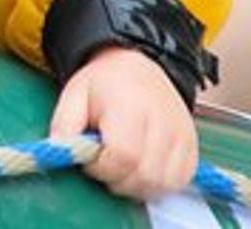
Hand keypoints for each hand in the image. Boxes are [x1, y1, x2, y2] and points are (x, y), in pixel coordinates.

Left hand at [49, 47, 198, 202]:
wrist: (137, 66)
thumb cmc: (104, 83)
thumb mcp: (74, 94)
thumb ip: (63, 125)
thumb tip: (59, 152)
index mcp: (131, 106)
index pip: (123, 157)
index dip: (101, 167)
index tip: (90, 156)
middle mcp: (162, 122)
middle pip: (144, 176)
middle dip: (117, 179)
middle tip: (104, 161)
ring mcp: (182, 135)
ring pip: (162, 184)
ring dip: (137, 184)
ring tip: (122, 164)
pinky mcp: (191, 147)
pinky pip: (178, 181)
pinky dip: (159, 183)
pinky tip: (142, 166)